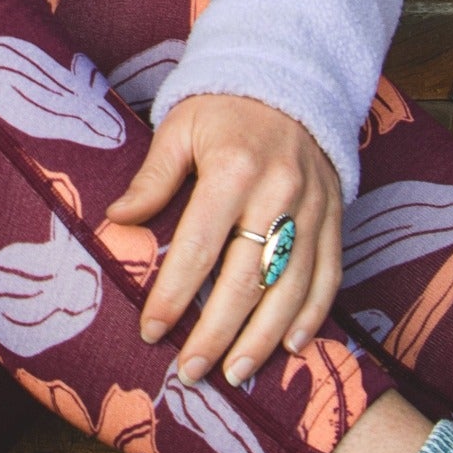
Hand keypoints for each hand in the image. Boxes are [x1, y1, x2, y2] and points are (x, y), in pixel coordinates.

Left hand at [106, 93, 342, 387]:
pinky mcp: (335, 217)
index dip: (175, 294)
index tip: (151, 330)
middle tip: (190, 371)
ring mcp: (313, 208)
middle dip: (216, 332)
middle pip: (247, 279)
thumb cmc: (224, 107)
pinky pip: (329, 277)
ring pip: (291, 288)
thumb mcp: (180, 127)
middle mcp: (279, 193)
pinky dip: (312, 317)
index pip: (199, 245)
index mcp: (234, 168)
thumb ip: (153, 177)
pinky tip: (290, 348)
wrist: (291, 79)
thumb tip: (117, 221)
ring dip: (262, 339)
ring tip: (234, 373)